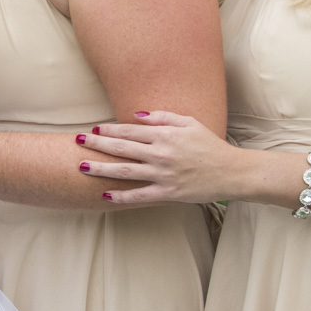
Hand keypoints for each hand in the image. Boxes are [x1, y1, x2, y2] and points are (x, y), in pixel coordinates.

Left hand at [78, 111, 239, 204]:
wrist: (232, 172)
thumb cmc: (210, 146)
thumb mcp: (190, 123)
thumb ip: (163, 117)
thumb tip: (137, 114)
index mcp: (165, 136)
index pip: (130, 131)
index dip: (109, 130)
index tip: (94, 129)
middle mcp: (161, 154)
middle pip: (122, 149)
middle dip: (97, 145)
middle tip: (78, 142)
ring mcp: (163, 175)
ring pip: (125, 172)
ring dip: (101, 169)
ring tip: (82, 166)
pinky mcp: (167, 194)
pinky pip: (140, 196)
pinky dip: (121, 196)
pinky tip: (105, 195)